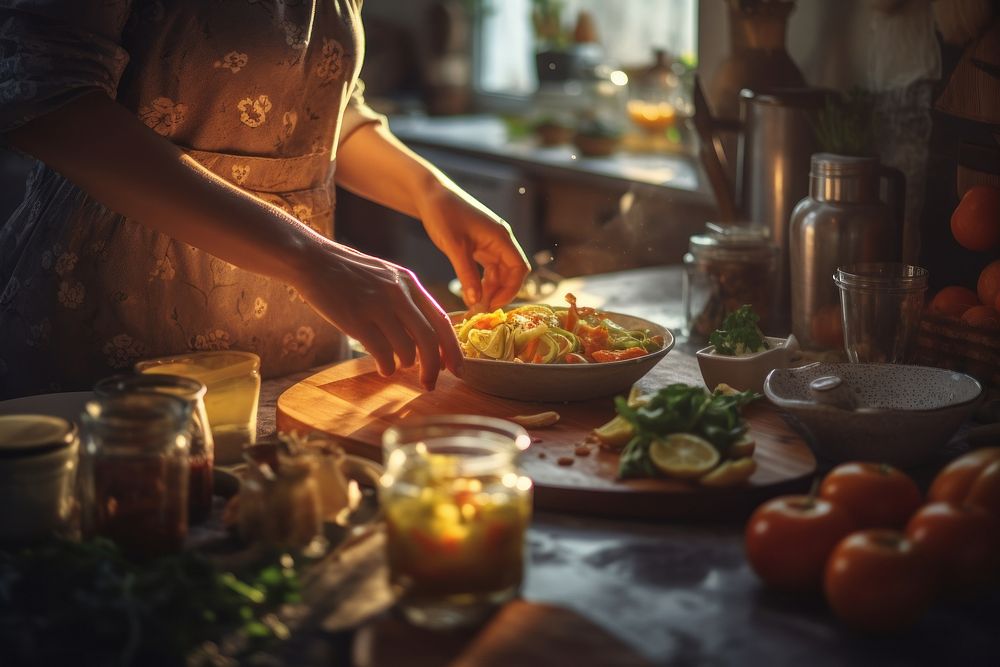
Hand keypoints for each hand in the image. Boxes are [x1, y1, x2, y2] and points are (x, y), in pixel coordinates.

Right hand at [291, 239, 461, 389]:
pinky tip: (383, 368)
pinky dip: (386, 366)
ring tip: (396, 366)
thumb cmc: (350, 273)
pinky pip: (381, 353)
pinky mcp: (356, 320)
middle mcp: (398, 294)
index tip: (458, 369)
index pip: (442, 320)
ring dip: (405, 365)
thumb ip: (407, 301)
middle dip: (434, 367)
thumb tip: (428, 338)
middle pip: (429, 340)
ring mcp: (377, 306)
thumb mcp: (387, 277)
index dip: (453, 349)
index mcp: (409, 283)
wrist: (312, 260)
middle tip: (430, 384)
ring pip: (406, 349)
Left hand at [416, 185, 530, 311]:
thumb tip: (476, 302)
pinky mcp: (479, 245)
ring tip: (475, 304)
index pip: (519, 268)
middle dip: (500, 292)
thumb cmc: (443, 214)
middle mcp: (500, 241)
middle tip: (482, 309)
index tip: (493, 304)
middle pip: (511, 272)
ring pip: (499, 272)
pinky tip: (471, 292)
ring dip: (491, 289)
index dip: (512, 289)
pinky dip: (482, 281)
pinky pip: (488, 268)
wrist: (430, 195)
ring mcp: (490, 243)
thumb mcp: (454, 247)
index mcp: (501, 238)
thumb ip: (467, 275)